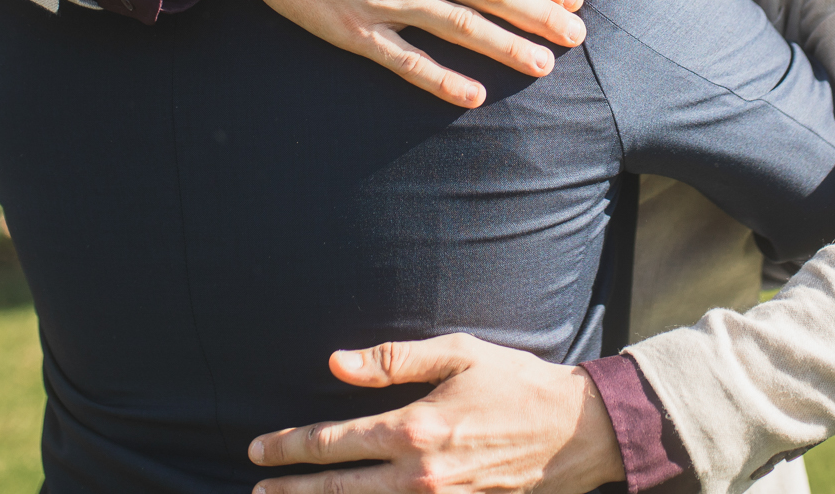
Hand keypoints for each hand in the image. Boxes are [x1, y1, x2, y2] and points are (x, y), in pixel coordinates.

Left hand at [249, 333, 624, 493]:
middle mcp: (420, 476)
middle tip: (257, 488)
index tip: (258, 449)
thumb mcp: (457, 355)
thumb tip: (335, 364)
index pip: (332, 443)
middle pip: (338, 491)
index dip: (289, 448)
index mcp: (414, 430)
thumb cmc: (516, 383)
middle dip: (291, 490)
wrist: (576, 432)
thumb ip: (392, 362)